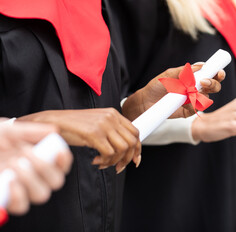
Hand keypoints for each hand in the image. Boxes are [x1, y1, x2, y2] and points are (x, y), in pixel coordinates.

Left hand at [0, 122, 72, 214]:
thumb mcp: (7, 130)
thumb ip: (29, 131)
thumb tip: (53, 130)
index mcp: (38, 158)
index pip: (62, 164)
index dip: (64, 160)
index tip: (57, 151)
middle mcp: (34, 175)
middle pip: (56, 182)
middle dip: (44, 167)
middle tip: (25, 153)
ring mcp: (21, 188)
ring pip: (41, 195)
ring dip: (31, 180)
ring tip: (14, 164)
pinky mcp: (7, 198)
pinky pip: (21, 206)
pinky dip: (18, 195)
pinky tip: (10, 180)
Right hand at [17, 108, 140, 172]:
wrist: (53, 122)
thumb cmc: (74, 126)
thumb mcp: (97, 124)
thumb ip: (112, 132)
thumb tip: (126, 149)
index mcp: (114, 113)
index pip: (135, 132)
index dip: (137, 149)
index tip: (135, 161)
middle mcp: (111, 117)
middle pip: (132, 142)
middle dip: (127, 159)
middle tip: (117, 167)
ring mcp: (103, 124)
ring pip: (122, 149)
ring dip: (114, 161)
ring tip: (102, 163)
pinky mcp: (94, 133)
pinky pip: (109, 153)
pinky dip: (104, 162)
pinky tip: (95, 161)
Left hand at [122, 63, 225, 120]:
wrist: (146, 102)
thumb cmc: (156, 86)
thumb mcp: (168, 75)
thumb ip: (184, 71)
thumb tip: (200, 66)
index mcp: (193, 77)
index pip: (210, 74)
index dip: (217, 72)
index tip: (218, 72)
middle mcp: (196, 88)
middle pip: (214, 86)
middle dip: (214, 84)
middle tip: (205, 82)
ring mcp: (193, 100)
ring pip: (207, 98)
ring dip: (202, 94)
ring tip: (191, 92)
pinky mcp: (189, 111)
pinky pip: (197, 109)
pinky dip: (194, 105)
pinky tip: (186, 103)